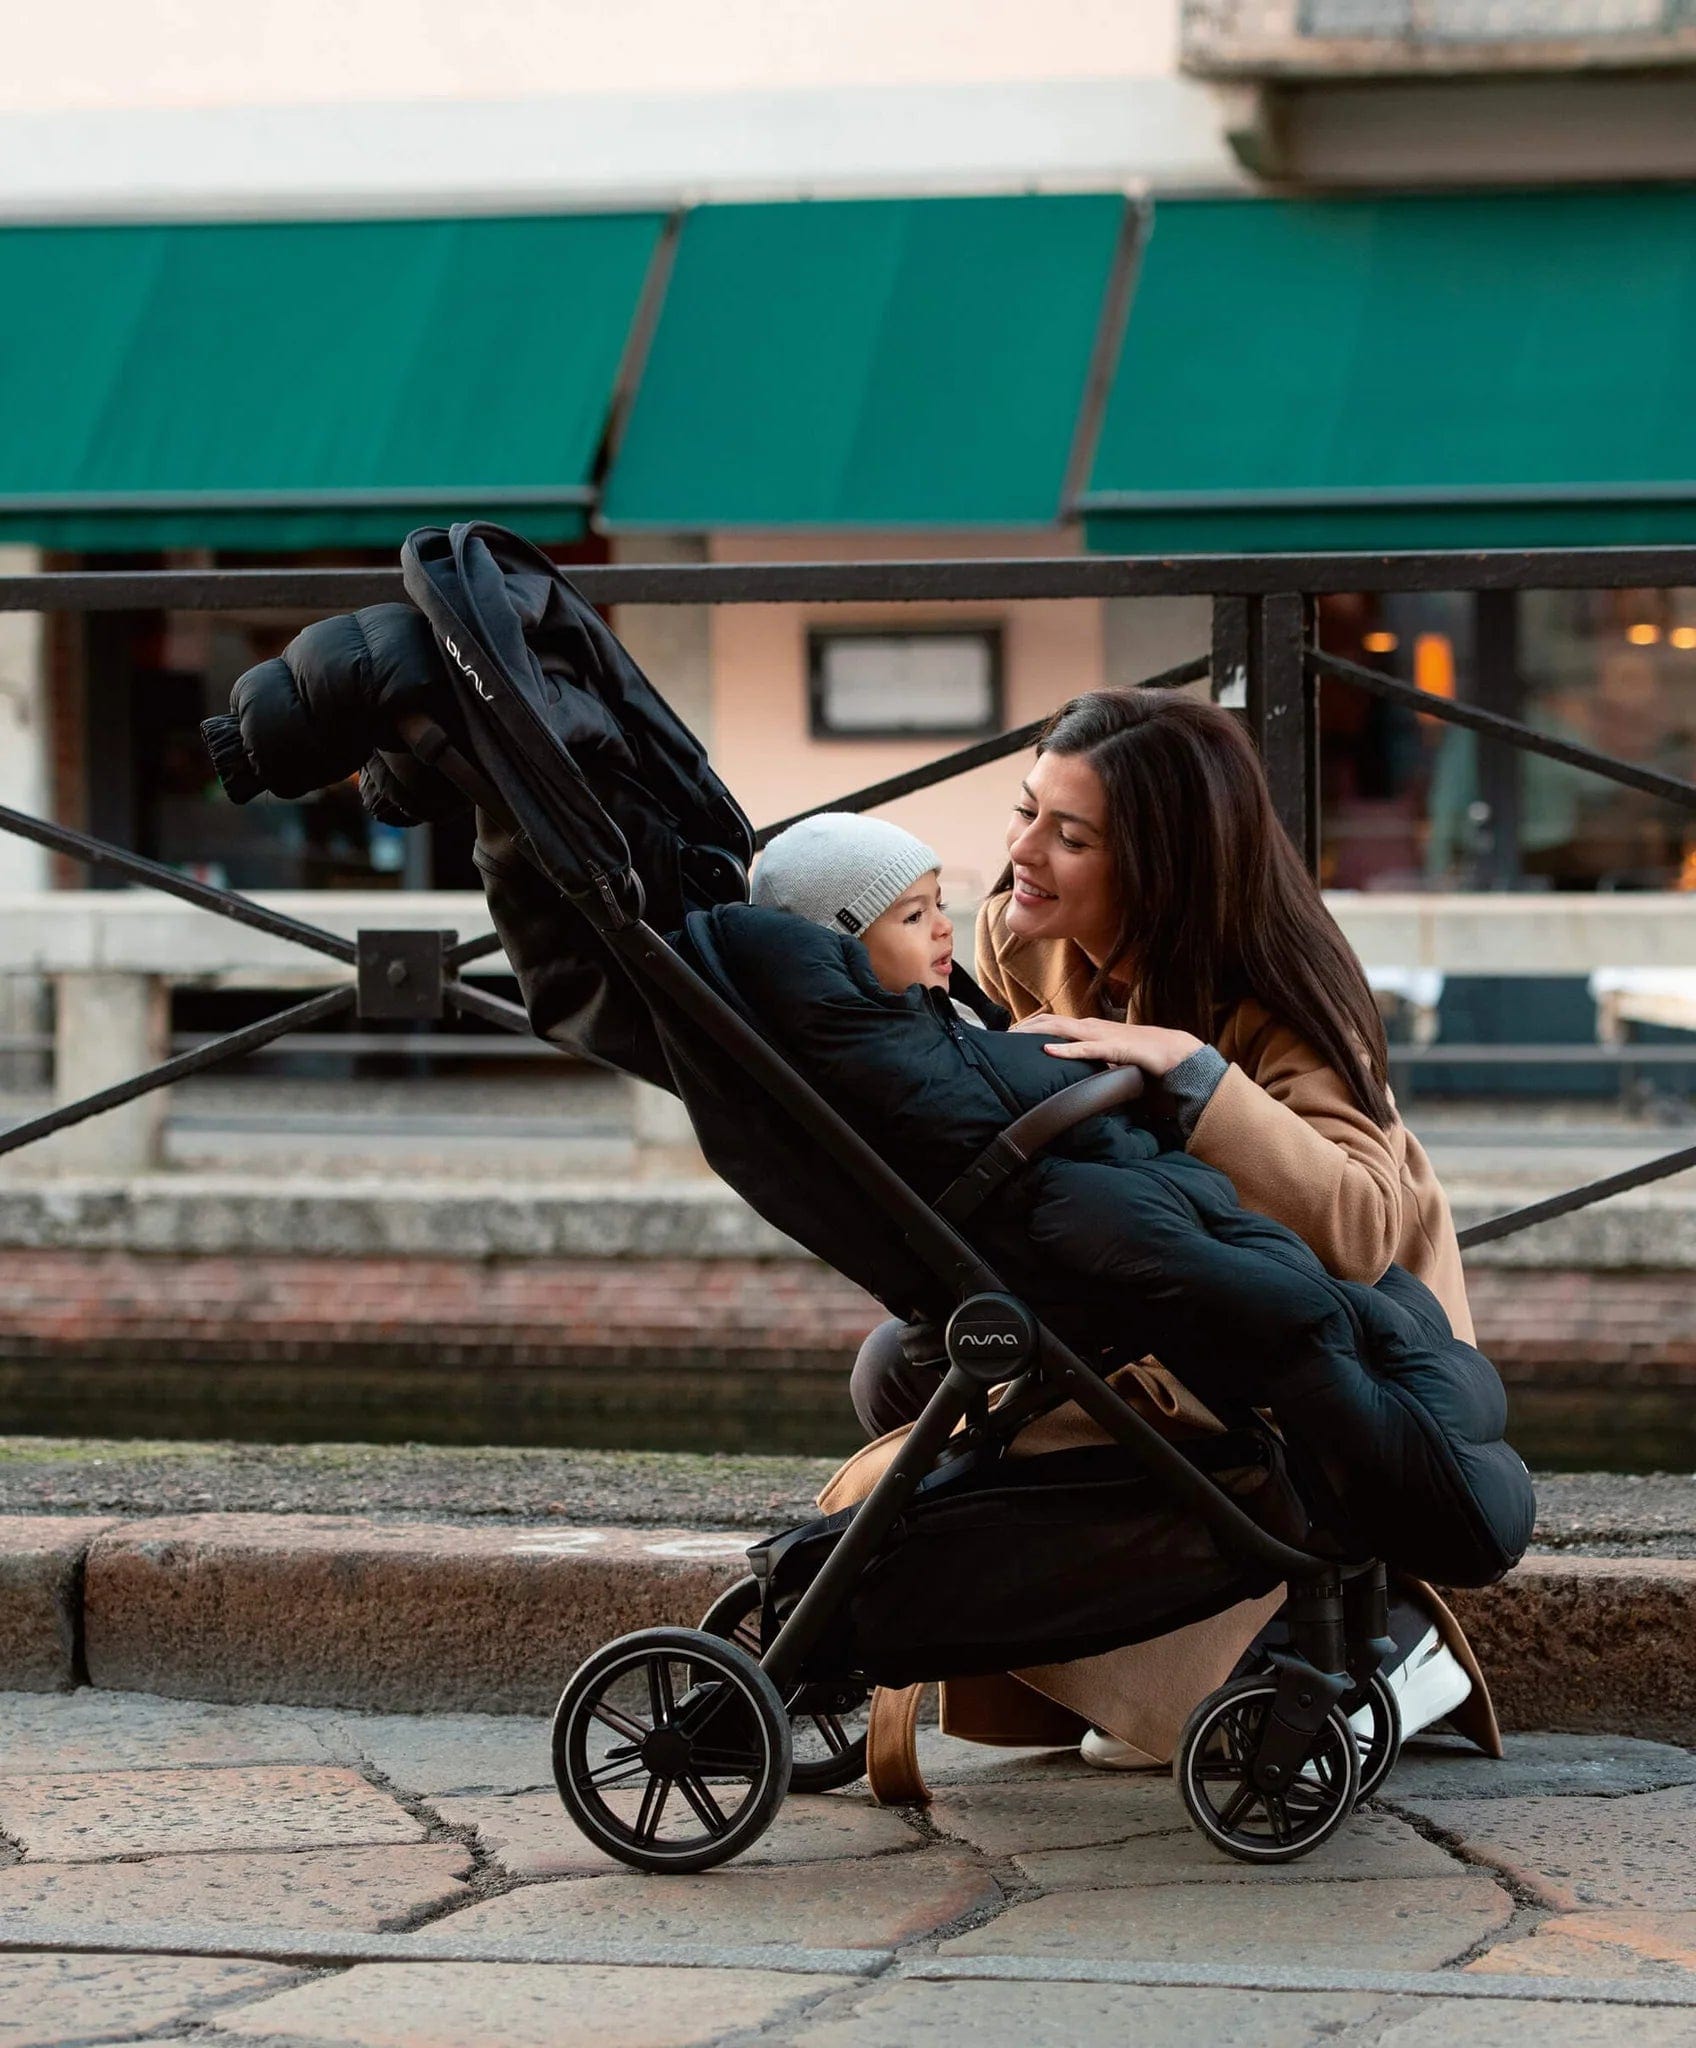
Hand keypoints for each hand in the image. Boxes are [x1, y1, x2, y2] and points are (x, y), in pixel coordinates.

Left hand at [1010, 1012, 1203, 1075]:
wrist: (1170, 1050)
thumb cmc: (1138, 1052)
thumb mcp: (1105, 1053)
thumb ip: (1087, 1055)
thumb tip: (1067, 1063)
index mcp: (1087, 1027)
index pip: (1051, 1021)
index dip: (1027, 1025)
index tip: (1007, 1034)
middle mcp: (1090, 1026)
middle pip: (1049, 1021)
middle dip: (1023, 1027)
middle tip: (1001, 1036)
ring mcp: (1100, 1035)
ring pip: (1062, 1029)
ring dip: (1037, 1032)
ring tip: (1015, 1037)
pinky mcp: (1112, 1048)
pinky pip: (1085, 1048)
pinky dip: (1065, 1049)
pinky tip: (1049, 1050)